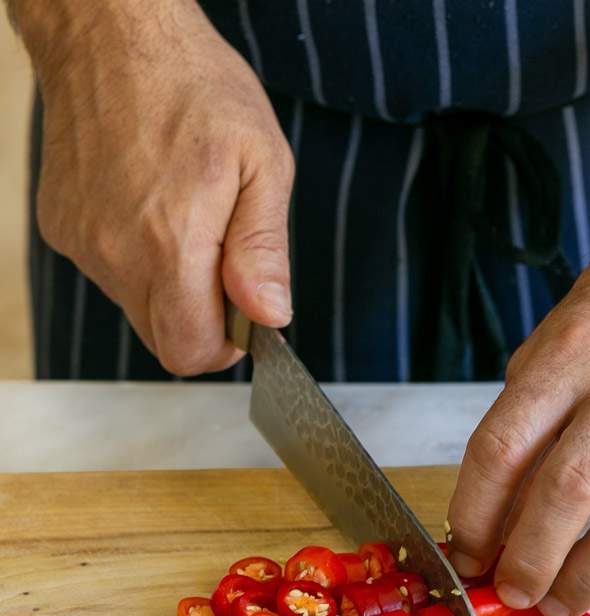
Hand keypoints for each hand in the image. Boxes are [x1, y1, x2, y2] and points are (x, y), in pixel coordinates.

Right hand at [30, 0, 293, 374]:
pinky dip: (135, 256)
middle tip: (221, 263)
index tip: (243, 312)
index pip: (190, 351)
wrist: (111, 32)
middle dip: (200, 320)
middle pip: (162, 339)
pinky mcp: (62, 227)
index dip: (224, 344)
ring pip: (136, 306)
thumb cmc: (193, 85)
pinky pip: (108, 271)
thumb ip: (263, 250)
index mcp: (170, 246)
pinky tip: (148, 203)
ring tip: (184, 215)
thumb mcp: (262, 164)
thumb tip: (268, 315)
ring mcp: (83, 243)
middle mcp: (116, 255)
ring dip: (169, 285)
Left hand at [447, 207, 589, 615]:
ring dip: (586, 576)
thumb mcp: (556, 338)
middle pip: (564, 492)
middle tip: (509, 591)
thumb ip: (528, 419)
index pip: (502, 448)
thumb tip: (496, 509)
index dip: (474, 513)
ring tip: (556, 603)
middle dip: (527, 558)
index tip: (466, 548)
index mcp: (568, 354)